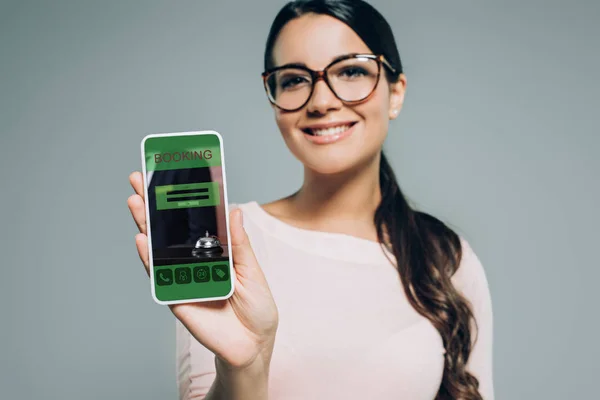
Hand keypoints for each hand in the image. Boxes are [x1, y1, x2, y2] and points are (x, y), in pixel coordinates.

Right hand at [127, 172, 278, 369]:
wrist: (254, 344)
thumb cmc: (256, 307)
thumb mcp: (252, 270)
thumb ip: (238, 243)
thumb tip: (233, 210)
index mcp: (215, 251)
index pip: (194, 220)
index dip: (180, 199)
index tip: (169, 175)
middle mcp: (195, 261)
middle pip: (170, 229)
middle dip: (154, 205)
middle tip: (139, 179)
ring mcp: (183, 277)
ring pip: (159, 248)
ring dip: (146, 225)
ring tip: (135, 201)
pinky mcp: (176, 297)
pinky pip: (159, 276)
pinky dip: (149, 258)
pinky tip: (141, 238)